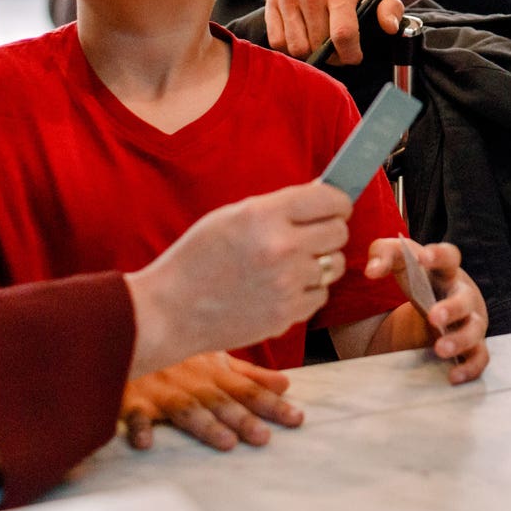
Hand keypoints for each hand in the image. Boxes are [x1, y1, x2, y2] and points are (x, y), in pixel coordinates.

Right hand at [121, 352, 300, 451]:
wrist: (131, 327)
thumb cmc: (178, 349)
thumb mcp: (216, 357)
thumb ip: (249, 374)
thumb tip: (286, 384)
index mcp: (213, 372)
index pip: (248, 390)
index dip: (272, 404)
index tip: (297, 418)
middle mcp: (193, 380)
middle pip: (221, 401)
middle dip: (243, 419)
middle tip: (264, 438)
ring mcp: (163, 389)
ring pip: (186, 409)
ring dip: (205, 425)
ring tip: (226, 442)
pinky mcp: (132, 397)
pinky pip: (134, 412)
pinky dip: (139, 425)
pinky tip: (146, 441)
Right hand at [126, 181, 351, 374]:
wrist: (171, 310)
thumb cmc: (197, 257)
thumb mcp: (233, 215)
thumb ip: (278, 206)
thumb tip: (319, 195)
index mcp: (265, 215)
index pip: (328, 198)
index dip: (338, 200)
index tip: (337, 204)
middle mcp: (281, 247)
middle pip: (339, 231)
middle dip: (333, 228)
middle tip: (317, 232)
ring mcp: (286, 284)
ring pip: (335, 265)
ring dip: (323, 261)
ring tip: (297, 261)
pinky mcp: (286, 315)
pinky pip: (320, 295)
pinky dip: (309, 290)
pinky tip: (285, 286)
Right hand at [264, 0, 405, 63]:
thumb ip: (392, 9)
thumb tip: (390, 27)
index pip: (342, 35)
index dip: (350, 55)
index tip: (354, 56)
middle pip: (318, 45)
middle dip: (331, 55)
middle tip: (338, 48)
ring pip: (297, 47)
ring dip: (310, 52)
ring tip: (320, 41)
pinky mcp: (272, 0)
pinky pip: (277, 41)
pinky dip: (290, 45)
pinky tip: (303, 35)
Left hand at [366, 239, 489, 384]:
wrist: (436, 301)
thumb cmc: (418, 277)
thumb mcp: (399, 260)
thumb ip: (382, 256)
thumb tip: (371, 272)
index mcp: (446, 271)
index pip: (449, 257)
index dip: (439, 255)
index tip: (422, 258)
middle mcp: (463, 294)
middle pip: (465, 298)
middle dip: (452, 308)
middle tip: (433, 317)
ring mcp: (471, 320)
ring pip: (474, 330)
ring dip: (459, 340)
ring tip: (439, 349)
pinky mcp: (473, 345)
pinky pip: (479, 358)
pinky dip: (469, 368)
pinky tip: (452, 376)